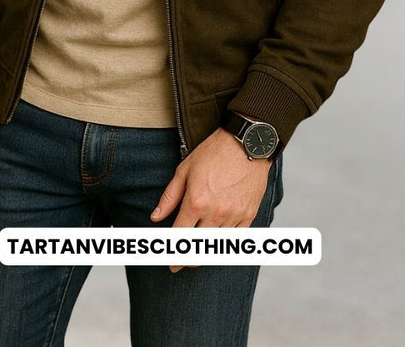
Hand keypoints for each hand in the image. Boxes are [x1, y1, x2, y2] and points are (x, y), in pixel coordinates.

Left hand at [151, 128, 272, 271]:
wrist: (247, 143)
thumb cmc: (214, 152)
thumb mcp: (185, 170)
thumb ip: (169, 196)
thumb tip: (155, 217)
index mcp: (195, 202)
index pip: (180, 237)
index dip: (172, 252)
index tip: (169, 260)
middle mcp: (215, 213)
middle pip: (198, 248)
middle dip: (187, 259)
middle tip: (181, 261)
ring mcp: (234, 216)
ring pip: (217, 246)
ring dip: (206, 252)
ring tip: (198, 253)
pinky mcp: (249, 215)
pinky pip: (236, 239)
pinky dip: (226, 244)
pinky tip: (219, 243)